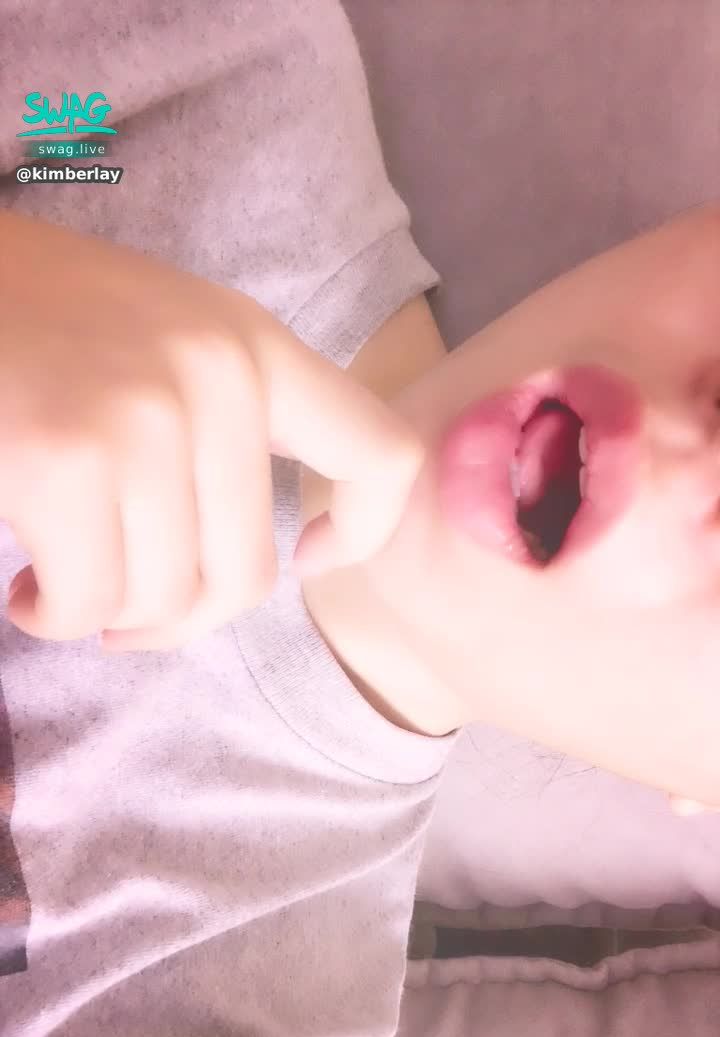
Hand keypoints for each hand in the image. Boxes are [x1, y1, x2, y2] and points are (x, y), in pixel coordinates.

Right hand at [0, 211, 422, 649]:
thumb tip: (252, 564)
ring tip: (57, 582)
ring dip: (104, 616)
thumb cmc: (33, 321)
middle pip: (247, 575)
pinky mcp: (67, 460)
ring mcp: (146, 418)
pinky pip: (90, 601)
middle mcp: (218, 378)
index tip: (311, 557)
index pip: (380, 453)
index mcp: (252, 346)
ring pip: (164, 600)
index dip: (366, 531)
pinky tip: (26, 588)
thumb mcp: (163, 342)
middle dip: (177, 619)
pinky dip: (55, 616)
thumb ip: (223, 426)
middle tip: (121, 612)